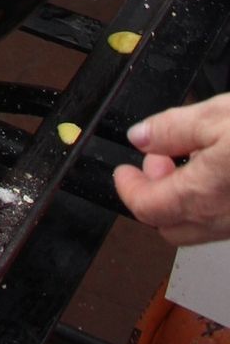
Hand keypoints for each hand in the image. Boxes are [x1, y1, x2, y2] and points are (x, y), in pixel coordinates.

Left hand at [114, 95, 229, 245]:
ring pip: (197, 227)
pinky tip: (217, 171)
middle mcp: (221, 220)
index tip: (124, 172)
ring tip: (190, 160)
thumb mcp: (216, 117)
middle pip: (168, 226)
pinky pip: (221, 222)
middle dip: (153, 194)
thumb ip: (172, 128)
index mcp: (200, 195)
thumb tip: (141, 136)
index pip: (144, 207)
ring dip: (182, 199)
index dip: (127, 187)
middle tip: (157, 160)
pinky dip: (208, 201)